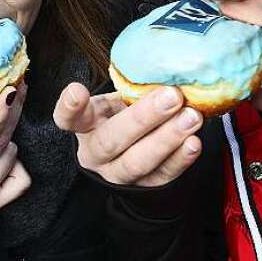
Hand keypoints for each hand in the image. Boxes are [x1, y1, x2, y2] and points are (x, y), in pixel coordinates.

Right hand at [52, 83, 201, 186]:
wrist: (135, 149)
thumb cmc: (125, 115)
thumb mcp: (118, 100)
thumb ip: (131, 90)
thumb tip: (167, 72)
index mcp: (83, 125)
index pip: (68, 117)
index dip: (69, 107)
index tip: (78, 91)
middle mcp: (94, 153)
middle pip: (111, 140)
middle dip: (143, 118)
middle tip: (171, 96)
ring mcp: (116, 174)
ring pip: (136, 162)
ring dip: (166, 139)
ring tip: (191, 117)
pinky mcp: (143, 189)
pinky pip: (161, 177)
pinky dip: (180, 160)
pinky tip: (193, 142)